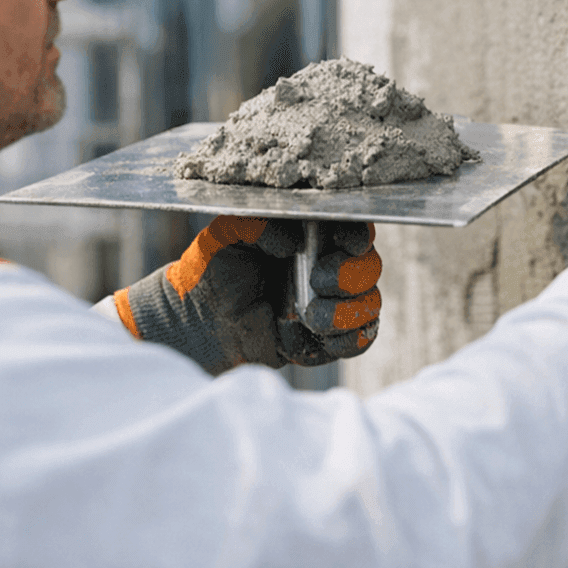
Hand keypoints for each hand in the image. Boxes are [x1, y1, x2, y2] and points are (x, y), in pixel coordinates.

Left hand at [114, 217, 381, 374]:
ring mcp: (330, 305)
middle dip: (350, 275)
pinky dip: (349, 338)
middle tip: (319, 280)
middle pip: (368, 267)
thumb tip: (294, 242)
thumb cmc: (213, 269)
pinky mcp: (325, 340)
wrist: (199, 320)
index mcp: (310, 237)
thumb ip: (261, 226)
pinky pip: (358, 341)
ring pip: (369, 305)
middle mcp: (327, 268)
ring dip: (347, 311)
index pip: (351, 229)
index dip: (358, 236)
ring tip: (311, 316)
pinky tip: (320, 333)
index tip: (350, 243)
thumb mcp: (229, 233)